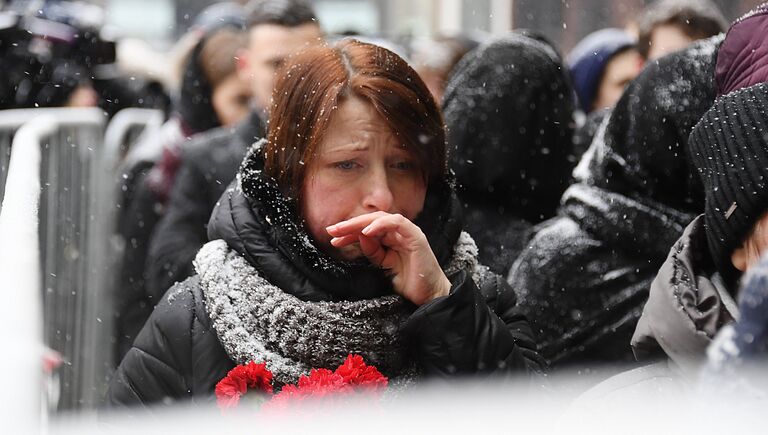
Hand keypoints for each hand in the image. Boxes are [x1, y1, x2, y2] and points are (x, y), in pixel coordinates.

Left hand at [326, 211, 451, 304]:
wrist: (429, 296)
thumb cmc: (409, 281)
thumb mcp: (383, 266)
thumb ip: (372, 252)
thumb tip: (359, 237)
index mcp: (392, 238)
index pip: (367, 229)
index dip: (349, 232)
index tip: (333, 239)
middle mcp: (399, 232)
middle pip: (371, 221)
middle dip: (350, 225)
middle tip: (331, 230)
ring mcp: (408, 232)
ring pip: (381, 218)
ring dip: (360, 223)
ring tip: (343, 230)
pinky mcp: (416, 237)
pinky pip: (397, 223)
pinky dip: (380, 225)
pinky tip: (366, 232)